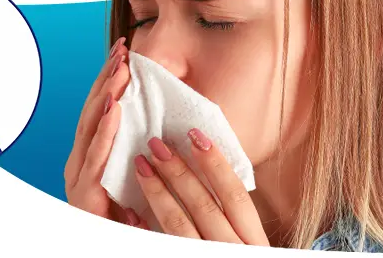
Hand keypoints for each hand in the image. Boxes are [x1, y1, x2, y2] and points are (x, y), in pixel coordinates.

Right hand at [64, 37, 146, 226]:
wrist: (114, 250)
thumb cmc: (132, 224)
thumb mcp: (142, 183)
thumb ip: (145, 158)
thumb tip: (163, 131)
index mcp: (94, 158)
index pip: (103, 111)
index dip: (112, 81)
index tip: (126, 54)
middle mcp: (82, 164)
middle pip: (95, 112)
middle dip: (107, 79)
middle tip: (123, 50)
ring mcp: (79, 177)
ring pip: (92, 126)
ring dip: (106, 94)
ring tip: (120, 67)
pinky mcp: (84, 194)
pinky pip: (96, 156)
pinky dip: (105, 129)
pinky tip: (114, 105)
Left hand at [134, 129, 269, 245]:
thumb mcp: (247, 244)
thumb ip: (231, 215)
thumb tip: (209, 167)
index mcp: (252, 241)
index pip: (235, 195)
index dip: (216, 164)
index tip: (195, 135)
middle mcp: (231, 251)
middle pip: (204, 205)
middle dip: (178, 171)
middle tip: (156, 143)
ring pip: (179, 226)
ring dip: (157, 193)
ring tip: (141, 165)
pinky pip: (160, 248)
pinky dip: (144, 231)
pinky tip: (129, 213)